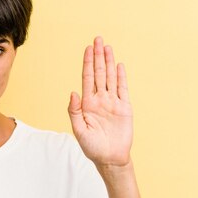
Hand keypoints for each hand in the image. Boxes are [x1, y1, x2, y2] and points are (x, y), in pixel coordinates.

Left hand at [68, 36, 132, 167]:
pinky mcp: (124, 108)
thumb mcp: (79, 130)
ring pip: (111, 77)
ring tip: (107, 47)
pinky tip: (119, 65)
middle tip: (98, 39)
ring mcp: (112, 102)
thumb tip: (73, 92)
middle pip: (99, 73)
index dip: (88, 63)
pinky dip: (121, 77)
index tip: (88, 49)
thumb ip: (74, 111)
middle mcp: (100, 99)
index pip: (87, 78)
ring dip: (109, 62)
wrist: (110, 158)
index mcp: (87, 103)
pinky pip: (122, 89)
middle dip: (98, 56)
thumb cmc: (92, 146)